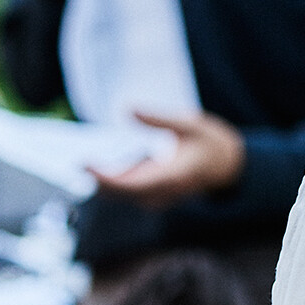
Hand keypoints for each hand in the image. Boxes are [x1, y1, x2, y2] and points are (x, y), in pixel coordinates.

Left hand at [90, 110, 244, 209]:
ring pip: (122, 194)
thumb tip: (127, 108)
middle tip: (76, 162)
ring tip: (81, 164)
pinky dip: (110, 179)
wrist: (227, 168)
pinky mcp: (152, 193)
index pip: (131, 184)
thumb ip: (159, 119)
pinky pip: (127, 189)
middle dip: (98, 180)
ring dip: (101, 181)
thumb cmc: (211, 143)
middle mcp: (161, 192)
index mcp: (171, 177)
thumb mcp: (190, 123)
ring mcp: (157, 196)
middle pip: (121, 193)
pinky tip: (95, 167)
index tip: (86, 166)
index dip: (106, 178)